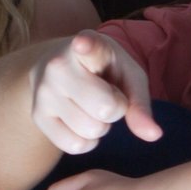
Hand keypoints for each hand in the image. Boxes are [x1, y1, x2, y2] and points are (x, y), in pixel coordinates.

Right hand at [27, 32, 158, 156]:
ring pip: (91, 130)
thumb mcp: (129, 76)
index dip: (87, 45)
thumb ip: (141, 103)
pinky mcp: (37, 116)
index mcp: (87, 45)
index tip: (83, 43)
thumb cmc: (104, 70)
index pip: (87, 46)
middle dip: (115, 109)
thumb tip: (153, 135)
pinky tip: (81, 120)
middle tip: (106, 94)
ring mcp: (43, 91)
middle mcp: (58, 66)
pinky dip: (87, 141)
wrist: (60, 66)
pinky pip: (75, 146)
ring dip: (101, 126)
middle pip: (106, 109)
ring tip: (91, 104)